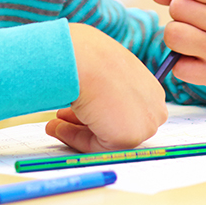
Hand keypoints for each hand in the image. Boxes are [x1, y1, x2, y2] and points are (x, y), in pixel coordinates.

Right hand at [44, 23, 166, 152]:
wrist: (84, 60)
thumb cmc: (90, 57)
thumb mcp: (102, 71)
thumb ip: (104, 89)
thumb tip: (89, 102)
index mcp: (149, 88)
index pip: (125, 109)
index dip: (97, 111)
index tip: (76, 111)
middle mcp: (152, 107)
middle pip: (117, 125)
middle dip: (87, 124)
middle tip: (62, 118)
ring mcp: (144, 123)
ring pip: (108, 137)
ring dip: (76, 131)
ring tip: (53, 124)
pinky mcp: (130, 137)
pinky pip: (99, 147)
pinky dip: (76, 139)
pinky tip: (58, 127)